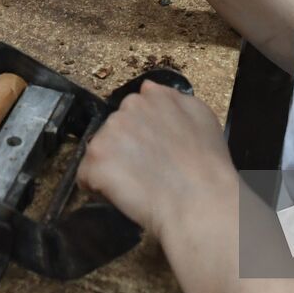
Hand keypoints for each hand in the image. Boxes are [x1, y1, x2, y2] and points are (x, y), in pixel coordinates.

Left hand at [77, 81, 237, 239]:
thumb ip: (174, 99)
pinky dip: (98, 187)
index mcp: (154, 95)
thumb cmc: (207, 168)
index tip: (152, 149)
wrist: (197, 201)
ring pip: (100, 151)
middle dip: (125, 147)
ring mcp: (110, 131)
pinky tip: (123, 194)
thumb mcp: (202, 116)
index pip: (135, 109)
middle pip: (115, 129)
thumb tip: (150, 90)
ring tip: (137, 184)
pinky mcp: (96, 158)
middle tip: (146, 169)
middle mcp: (129, 106)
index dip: (141, 133)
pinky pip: (86, 176)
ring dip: (111, 166)